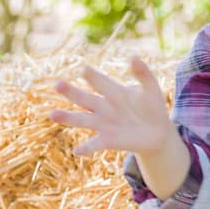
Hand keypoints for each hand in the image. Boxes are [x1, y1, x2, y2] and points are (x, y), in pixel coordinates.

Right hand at [49, 56, 172, 157]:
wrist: (158, 132)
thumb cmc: (152, 107)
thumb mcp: (151, 89)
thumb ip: (143, 74)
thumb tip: (133, 57)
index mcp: (113, 92)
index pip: (100, 82)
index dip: (93, 76)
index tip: (84, 70)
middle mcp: (103, 107)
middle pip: (84, 98)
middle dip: (71, 92)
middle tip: (57, 84)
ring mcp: (103, 124)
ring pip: (82, 120)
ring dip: (67, 118)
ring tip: (52, 115)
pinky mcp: (107, 140)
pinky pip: (94, 144)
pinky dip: (86, 148)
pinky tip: (77, 151)